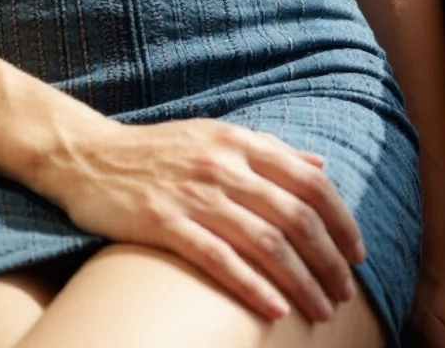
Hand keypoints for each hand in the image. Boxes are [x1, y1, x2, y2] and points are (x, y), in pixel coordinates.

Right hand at [53, 118, 366, 323]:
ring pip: (265, 241)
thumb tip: (321, 165)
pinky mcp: (163, 221)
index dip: (340, 219)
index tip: (356, 253)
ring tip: (320, 309)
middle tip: (344, 292)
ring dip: (301, 280)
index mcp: (238, 141)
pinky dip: (253, 286)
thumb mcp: (216, 136)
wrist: (88, 155)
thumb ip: (269, 152)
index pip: (309, 180)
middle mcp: (221, 163)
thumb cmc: (158, 150)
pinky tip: (275, 309)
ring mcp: (193, 192)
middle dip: (328, 259)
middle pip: (295, 215)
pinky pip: (218, 258)